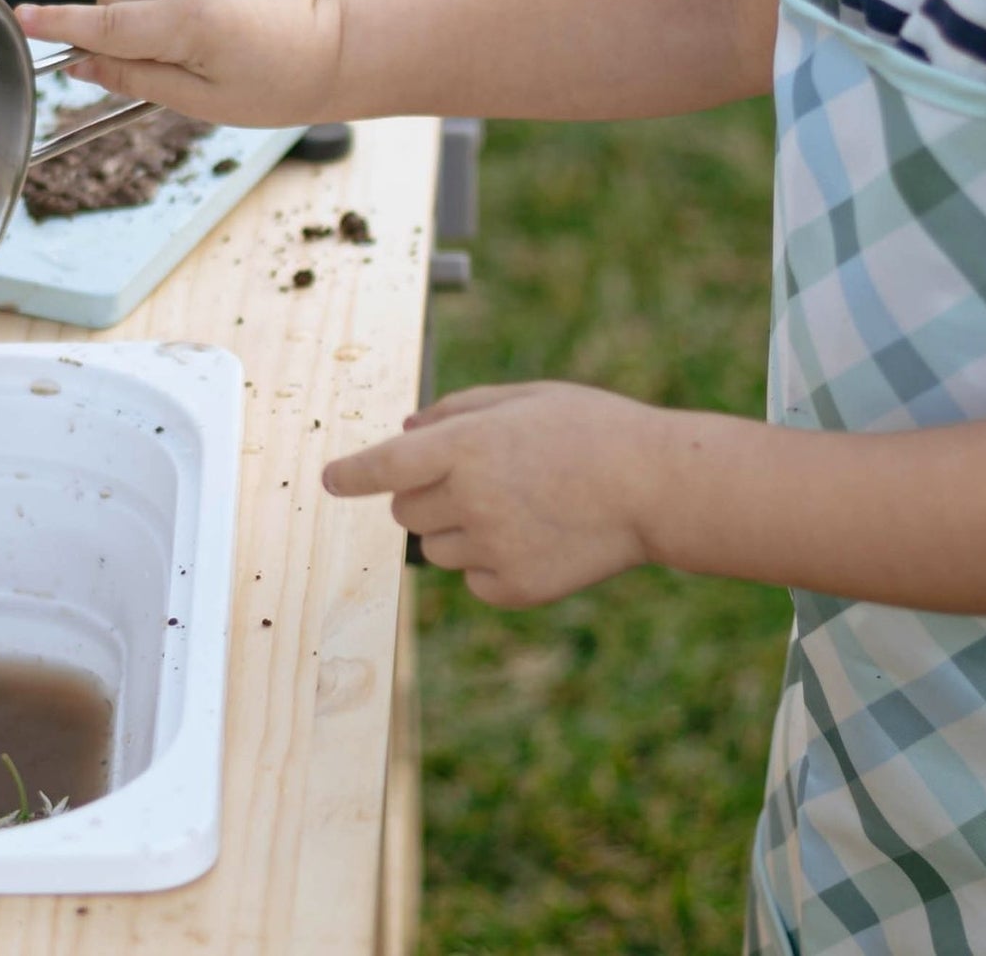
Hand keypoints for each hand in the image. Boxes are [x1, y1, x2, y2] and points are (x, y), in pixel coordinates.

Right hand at [16, 0, 343, 126]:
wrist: (331, 52)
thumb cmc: (272, 89)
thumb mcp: (199, 100)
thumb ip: (134, 77)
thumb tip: (80, 63)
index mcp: (196, 23)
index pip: (110, 23)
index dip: (62, 22)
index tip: (23, 17)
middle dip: (109, 21)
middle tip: (140, 58)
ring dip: (142, 9)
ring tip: (188, 41)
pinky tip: (208, 18)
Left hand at [323, 383, 667, 606]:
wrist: (656, 486)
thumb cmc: (590, 429)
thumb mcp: (522, 398)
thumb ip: (456, 411)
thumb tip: (405, 429)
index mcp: (466, 446)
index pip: (383, 466)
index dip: (350, 474)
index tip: (329, 480)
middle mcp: (470, 499)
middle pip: (403, 511)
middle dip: (422, 496)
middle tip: (473, 481)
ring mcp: (492, 548)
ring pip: (435, 548)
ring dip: (455, 530)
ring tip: (516, 507)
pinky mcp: (514, 588)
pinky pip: (473, 580)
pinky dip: (488, 564)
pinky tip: (534, 537)